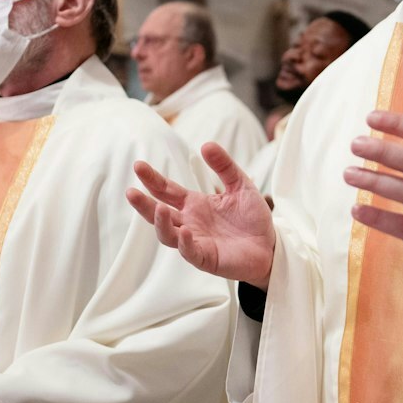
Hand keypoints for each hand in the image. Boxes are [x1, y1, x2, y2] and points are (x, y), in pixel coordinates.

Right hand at [127, 142, 275, 288]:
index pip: (167, 191)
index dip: (152, 180)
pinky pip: (190, 252)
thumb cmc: (252, 218)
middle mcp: (189, 223)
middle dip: (144, 204)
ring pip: (168, 235)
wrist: (271, 245)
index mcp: (194, 204)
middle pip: (158, 214)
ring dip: (161, 223)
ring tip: (160, 209)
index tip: (138, 166)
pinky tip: (186, 232)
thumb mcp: (240, 185)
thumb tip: (207, 145)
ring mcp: (195, 241)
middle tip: (131, 191)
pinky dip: (185, 243)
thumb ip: (224, 166)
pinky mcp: (206, 258)